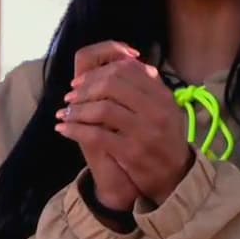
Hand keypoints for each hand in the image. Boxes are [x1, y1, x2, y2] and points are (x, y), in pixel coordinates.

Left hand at [55, 42, 194, 204]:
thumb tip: (123, 59)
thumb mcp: (163, 109)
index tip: (80, 82)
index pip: (125, 69)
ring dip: (77, 110)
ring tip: (64, 114)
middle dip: (84, 89)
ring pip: (102, 109)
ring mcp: (145, 132)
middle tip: (69, 97)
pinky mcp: (132, 153)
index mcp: (162, 96)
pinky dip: (75, 130)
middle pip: (112, 84)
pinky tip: (63, 129)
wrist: (176, 179)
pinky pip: (96, 135)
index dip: (97, 72)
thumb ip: (145, 86)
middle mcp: (156, 111)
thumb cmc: (163, 141)